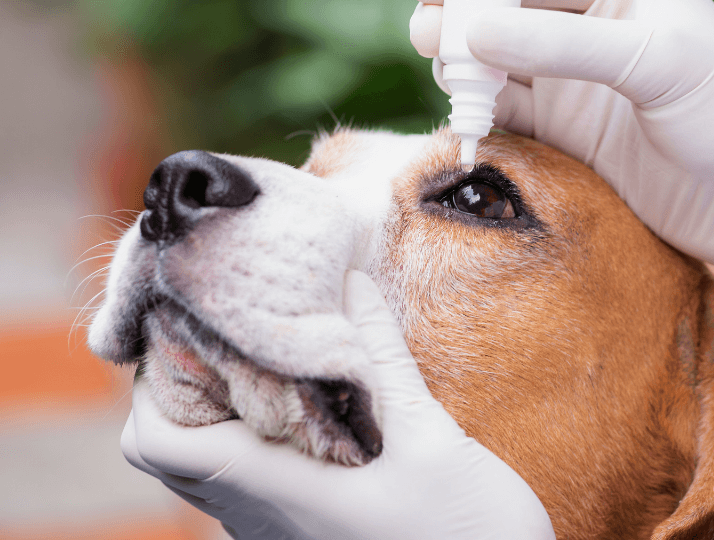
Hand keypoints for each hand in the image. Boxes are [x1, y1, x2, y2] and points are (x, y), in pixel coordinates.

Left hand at [121, 270, 554, 539]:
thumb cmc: (468, 532)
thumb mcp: (429, 439)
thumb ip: (384, 360)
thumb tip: (353, 284)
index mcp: (277, 489)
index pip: (157, 441)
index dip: (154, 382)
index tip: (193, 326)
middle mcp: (262, 516)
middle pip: (172, 451)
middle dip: (183, 385)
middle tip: (232, 330)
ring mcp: (281, 531)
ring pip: (210, 467)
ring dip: (221, 410)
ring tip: (271, 354)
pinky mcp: (307, 533)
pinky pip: (251, 483)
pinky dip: (256, 436)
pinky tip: (310, 403)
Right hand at [410, 0, 713, 355]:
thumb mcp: (654, 63)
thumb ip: (564, 43)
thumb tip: (475, 30)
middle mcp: (595, 32)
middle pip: (510, 15)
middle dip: (466, 21)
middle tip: (429, 37)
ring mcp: (581, 85)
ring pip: (502, 65)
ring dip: (467, 68)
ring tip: (446, 76)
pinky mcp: (573, 135)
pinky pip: (513, 116)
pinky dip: (483, 116)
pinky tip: (464, 118)